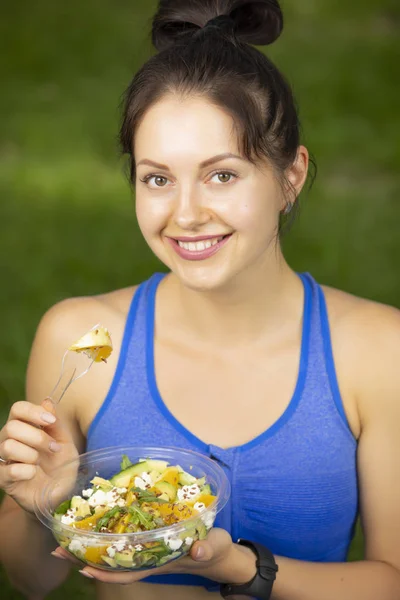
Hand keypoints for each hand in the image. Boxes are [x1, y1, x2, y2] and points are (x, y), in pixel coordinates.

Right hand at [0, 398, 78, 514]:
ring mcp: (4, 460)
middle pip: (11, 427)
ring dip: (31, 454)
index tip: (50, 422)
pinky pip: (8, 470)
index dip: (32, 412)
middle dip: (37, 437)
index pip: (17, 409)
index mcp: (25, 427)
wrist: (60, 495)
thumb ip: (55, 424)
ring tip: (40, 463)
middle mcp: (10, 440)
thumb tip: (47, 401)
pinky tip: (33, 475)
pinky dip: (25, 471)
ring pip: (7, 446)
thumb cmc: (61, 466)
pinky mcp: (3, 479)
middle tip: (54, 449)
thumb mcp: (65, 443)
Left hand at [52, 528, 254, 584]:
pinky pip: (126, 538)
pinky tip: (99, 524)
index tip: (83, 568)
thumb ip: (208, 548)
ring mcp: (149, 548)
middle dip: (86, 557)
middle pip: (113, 562)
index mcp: (160, 561)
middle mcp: (149, 556)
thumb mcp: (215, 547)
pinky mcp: (152, 537)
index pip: (128, 571)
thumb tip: (198, 549)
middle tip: (59, 549)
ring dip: (92, 545)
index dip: (105, 571)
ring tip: (68, 537)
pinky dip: (111, 533)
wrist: (220, 552)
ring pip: (116, 550)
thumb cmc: (216, 550)